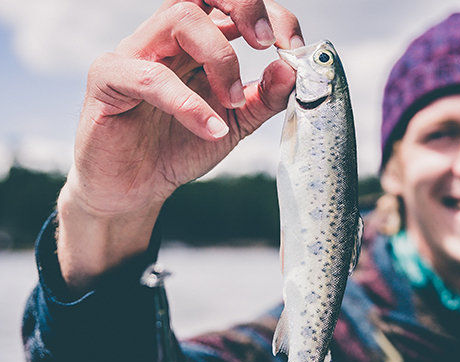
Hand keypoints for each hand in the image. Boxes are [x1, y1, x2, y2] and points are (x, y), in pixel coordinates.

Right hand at [56, 0, 301, 288]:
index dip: (269, 14)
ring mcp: (135, 52)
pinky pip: (150, 76)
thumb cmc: (178, 147)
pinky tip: (212, 129)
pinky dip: (189, 103)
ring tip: (233, 102)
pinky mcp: (109, 80)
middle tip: (267, 43)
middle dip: (243, 6)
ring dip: (221, 58)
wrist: (135, 189)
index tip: (293, 48)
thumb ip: (265, 98)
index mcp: (198, 42)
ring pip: (180, 18)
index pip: (231, 2)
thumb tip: (292, 70)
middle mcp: (166, 38)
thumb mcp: (236, 123)